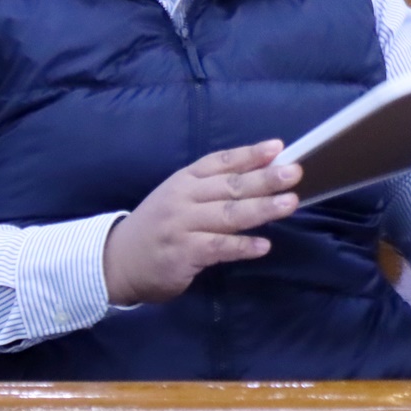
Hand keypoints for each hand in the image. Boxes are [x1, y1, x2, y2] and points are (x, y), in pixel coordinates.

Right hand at [101, 140, 300, 305]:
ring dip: (261, 208)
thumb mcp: (176, 199)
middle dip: (264, 178)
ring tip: (290, 203)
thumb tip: (258, 179)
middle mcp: (182, 199)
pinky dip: (241, 246)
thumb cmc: (155, 229)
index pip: (219, 162)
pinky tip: (263, 245)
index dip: (249, 154)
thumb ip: (209, 190)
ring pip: (227, 214)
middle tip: (294, 173)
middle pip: (229, 186)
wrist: (116, 261)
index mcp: (183, 181)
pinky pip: (217, 247)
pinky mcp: (182, 253)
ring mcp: (181, 226)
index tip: (278, 148)